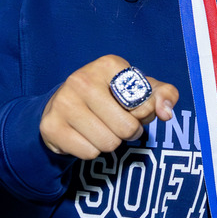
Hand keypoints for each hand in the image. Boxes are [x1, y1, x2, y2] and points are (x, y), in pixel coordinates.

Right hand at [40, 55, 177, 158]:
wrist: (65, 104)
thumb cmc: (111, 96)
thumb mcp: (140, 89)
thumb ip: (163, 95)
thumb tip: (166, 113)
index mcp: (108, 64)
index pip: (144, 103)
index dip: (144, 113)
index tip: (133, 108)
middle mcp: (82, 79)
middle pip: (126, 128)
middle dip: (128, 132)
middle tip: (119, 124)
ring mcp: (63, 102)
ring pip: (108, 143)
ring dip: (111, 143)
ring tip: (102, 128)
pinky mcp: (51, 126)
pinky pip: (88, 153)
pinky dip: (92, 150)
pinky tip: (85, 135)